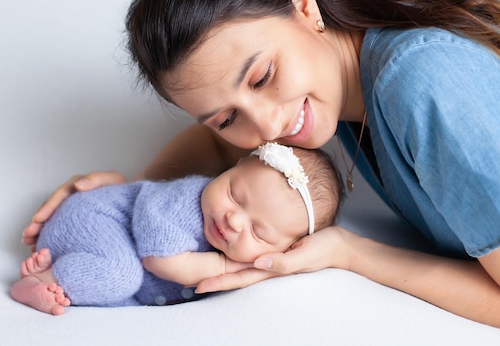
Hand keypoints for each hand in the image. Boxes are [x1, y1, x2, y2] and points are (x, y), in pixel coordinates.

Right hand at [22, 171, 125, 249]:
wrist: (132, 202)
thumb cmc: (122, 190)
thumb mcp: (112, 180)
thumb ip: (97, 179)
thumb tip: (79, 185)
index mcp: (78, 186)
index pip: (59, 196)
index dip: (47, 207)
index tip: (38, 219)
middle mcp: (72, 197)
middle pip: (50, 208)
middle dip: (37, 222)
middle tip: (28, 235)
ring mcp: (72, 209)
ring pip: (51, 219)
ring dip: (38, 230)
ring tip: (29, 242)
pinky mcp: (75, 220)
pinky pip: (59, 227)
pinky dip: (49, 234)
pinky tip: (40, 246)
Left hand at [196, 226, 352, 292]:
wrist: (339, 245)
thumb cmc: (324, 249)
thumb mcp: (305, 255)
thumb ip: (284, 262)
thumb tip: (260, 263)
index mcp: (271, 269)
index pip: (239, 277)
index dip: (219, 281)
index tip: (199, 285)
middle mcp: (267, 266)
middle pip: (234, 275)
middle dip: (213, 279)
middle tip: (189, 281)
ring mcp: (270, 260)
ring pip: (240, 267)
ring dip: (220, 272)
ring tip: (200, 274)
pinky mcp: (274, 251)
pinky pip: (250, 257)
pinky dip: (234, 260)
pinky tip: (225, 259)